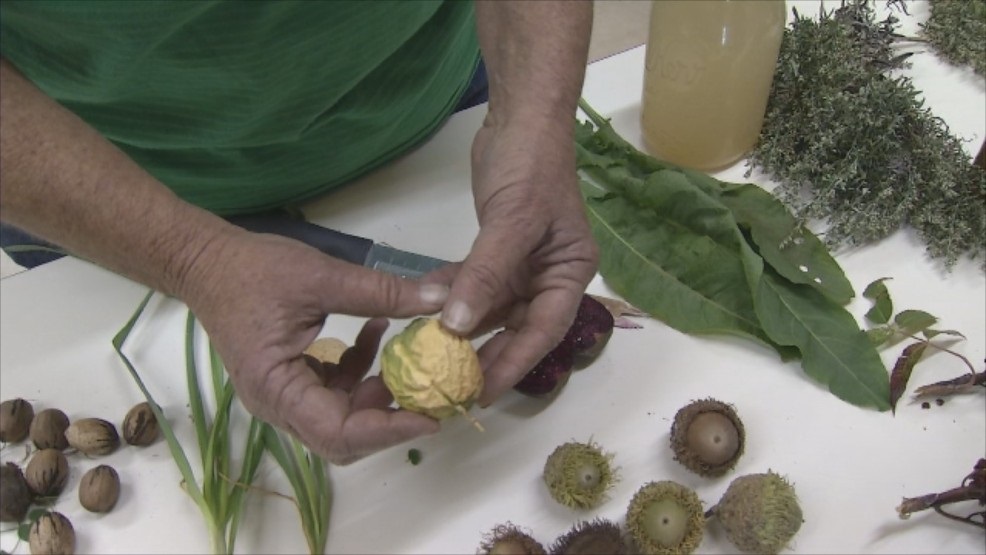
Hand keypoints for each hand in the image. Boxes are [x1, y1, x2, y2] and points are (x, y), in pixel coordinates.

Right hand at [179, 229, 448, 464]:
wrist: (206, 262)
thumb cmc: (253, 270)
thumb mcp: (321, 277)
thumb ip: (381, 292)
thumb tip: (441, 299)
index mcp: (277, 390)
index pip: (338, 434)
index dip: (387, 431)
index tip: (430, 416)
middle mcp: (279, 405)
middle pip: (343, 435)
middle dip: (389, 416)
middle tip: (429, 390)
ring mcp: (285, 394)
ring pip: (343, 413)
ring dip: (378, 388)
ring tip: (407, 354)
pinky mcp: (292, 377)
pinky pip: (335, 388)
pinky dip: (360, 367)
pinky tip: (378, 331)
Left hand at [438, 117, 598, 404]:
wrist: (521, 117)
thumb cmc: (531, 166)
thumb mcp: (512, 222)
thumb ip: (485, 275)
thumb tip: (457, 328)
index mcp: (569, 273)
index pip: (543, 331)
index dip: (513, 364)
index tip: (482, 392)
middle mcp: (549, 274)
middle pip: (517, 327)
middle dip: (486, 354)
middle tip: (451, 386)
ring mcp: (522, 263)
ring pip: (491, 308)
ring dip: (463, 327)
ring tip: (430, 357)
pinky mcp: (497, 249)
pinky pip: (474, 282)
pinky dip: (452, 294)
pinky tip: (423, 310)